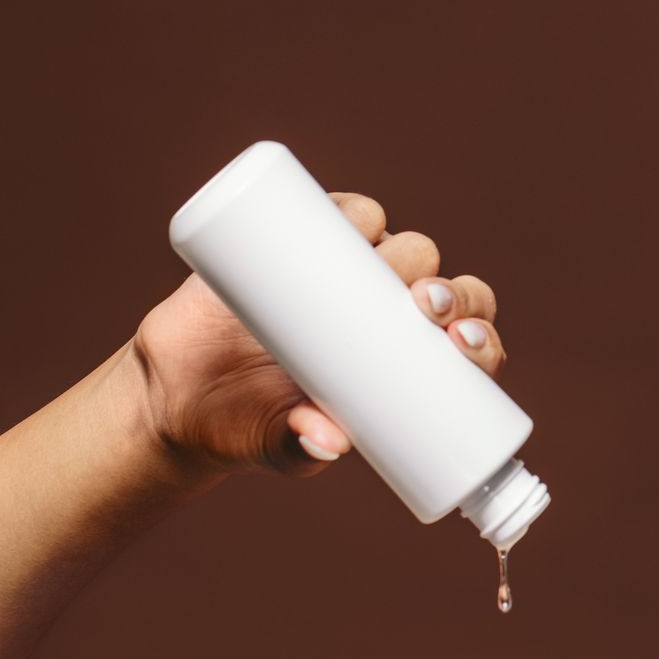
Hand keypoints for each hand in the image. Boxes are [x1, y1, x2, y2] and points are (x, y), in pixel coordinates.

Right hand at [129, 191, 507, 476]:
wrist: (180, 393)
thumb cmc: (251, 427)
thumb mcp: (281, 446)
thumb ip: (303, 448)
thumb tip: (328, 444)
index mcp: (404, 365)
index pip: (463, 344)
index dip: (478, 338)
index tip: (465, 344)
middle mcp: (384, 314)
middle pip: (441, 289)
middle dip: (450, 292)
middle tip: (425, 307)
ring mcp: (344, 275)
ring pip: (400, 245)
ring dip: (410, 248)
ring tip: (392, 266)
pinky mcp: (296, 246)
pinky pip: (336, 214)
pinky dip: (350, 210)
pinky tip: (360, 217)